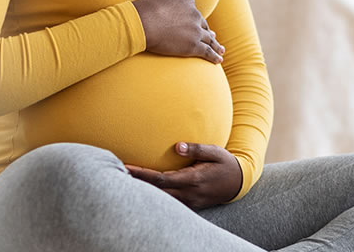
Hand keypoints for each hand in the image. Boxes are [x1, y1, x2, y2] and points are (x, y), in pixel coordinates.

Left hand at [125, 142, 242, 208]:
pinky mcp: (189, 206)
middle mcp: (189, 194)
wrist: (238, 183)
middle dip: (136, 184)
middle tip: (115, 173)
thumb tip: (177, 146)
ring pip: (160, 200)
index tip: (126, 167)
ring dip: (143, 192)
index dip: (142, 175)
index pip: (161, 179)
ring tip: (123, 181)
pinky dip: (154, 197)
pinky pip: (168, 203)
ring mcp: (189, 202)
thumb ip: (196, 149)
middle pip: (156, 192)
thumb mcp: (215, 152)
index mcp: (193, 180)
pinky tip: (142, 190)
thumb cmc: (225, 164)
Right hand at [131, 0, 223, 63]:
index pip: (194, 11)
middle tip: (213, 36)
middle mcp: (195, 15)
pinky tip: (219, 60)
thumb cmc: (144, 10)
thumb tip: (163, 5)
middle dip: (208, 32)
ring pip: (209, 39)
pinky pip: (207, 51)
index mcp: (187, 1)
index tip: (197, 24)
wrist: (143, 23)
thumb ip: (166, 1)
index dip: (196, 19)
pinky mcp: (193, 46)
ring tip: (220, 49)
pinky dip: (214, 56)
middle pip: (203, 25)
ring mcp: (195, 31)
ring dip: (216, 45)